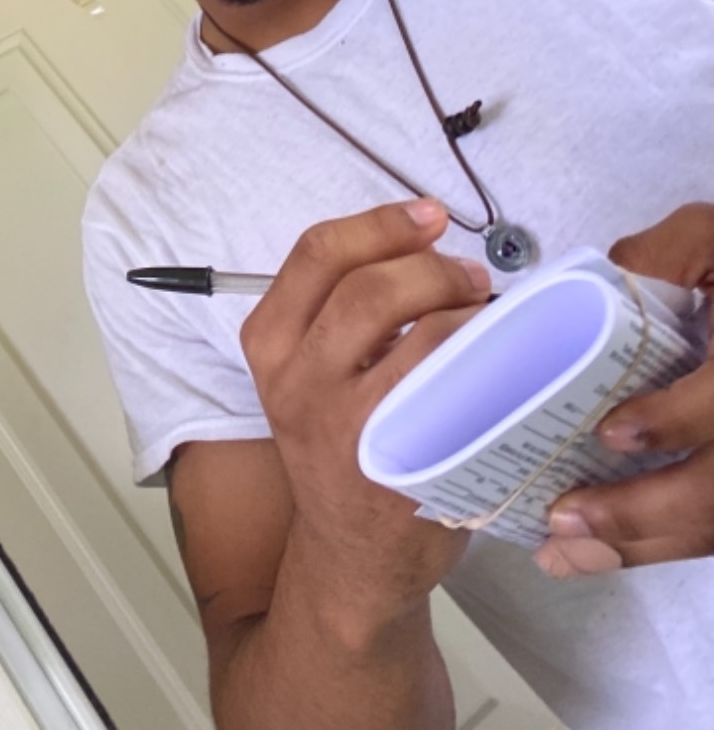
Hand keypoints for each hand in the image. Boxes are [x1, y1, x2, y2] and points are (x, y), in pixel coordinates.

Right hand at [239, 198, 492, 630]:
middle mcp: (299, 384)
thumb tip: (422, 239)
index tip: (427, 215)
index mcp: (270, 345)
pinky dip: (489, 359)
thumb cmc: (343, 447)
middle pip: (371, 287)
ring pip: (422, 334)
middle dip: (433, 266)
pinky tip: (502, 357)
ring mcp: (352, 430)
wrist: (352, 557)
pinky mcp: (404, 467)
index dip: (380, 222)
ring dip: (469, 311)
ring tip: (488, 314)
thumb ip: (337, 309)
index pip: (317, 254)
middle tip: (469, 277)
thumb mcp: (307, 372)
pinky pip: (459, 389)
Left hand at [535, 204, 713, 579]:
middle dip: (641, 514)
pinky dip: (655, 542)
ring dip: (638, 545)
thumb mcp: (712, 241)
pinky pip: (707, 524)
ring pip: (712, 525)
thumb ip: (660, 256)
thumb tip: (590, 289)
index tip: (611, 431)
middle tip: (563, 518)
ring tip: (561, 551)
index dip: (674, 420)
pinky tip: (600, 548)